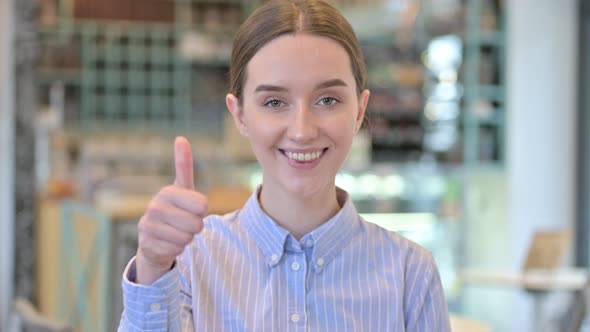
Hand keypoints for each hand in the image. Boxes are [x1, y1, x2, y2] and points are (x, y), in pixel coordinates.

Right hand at [135, 136, 207, 284]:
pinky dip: (178, 249)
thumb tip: (181, 138)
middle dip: (195, 226)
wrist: (153, 238)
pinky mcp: (148, 245)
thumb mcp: (182, 189)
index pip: (202, 205)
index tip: (192, 208)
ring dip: (187, 238)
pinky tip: (168, 243)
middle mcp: (155, 207)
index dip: (202, 210)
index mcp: (167, 192)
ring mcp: (149, 227)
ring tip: (176, 232)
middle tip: (184, 223)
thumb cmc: (174, 210)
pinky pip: (178, 250)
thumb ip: (183, 165)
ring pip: (187, 238)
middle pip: (196, 224)